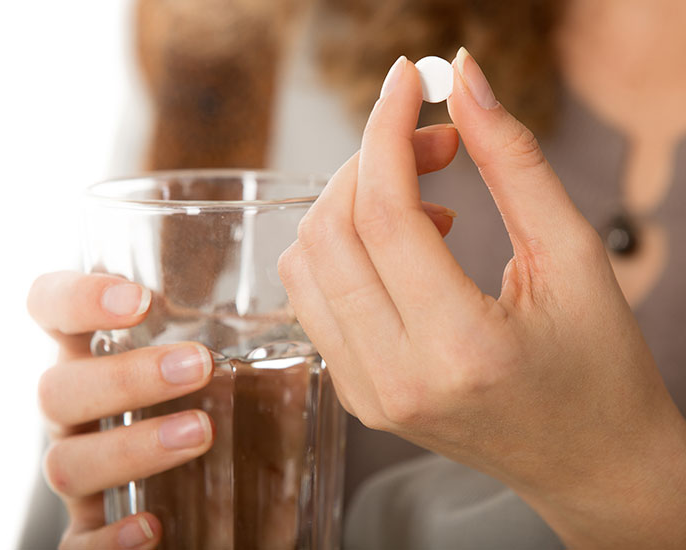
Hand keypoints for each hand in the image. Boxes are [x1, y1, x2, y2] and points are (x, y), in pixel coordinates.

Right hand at [28, 272, 213, 549]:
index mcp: (92, 351)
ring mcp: (79, 467)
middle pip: (57, 389)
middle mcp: (75, 408)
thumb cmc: (208, 394)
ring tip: (201, 433)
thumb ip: (232, 319)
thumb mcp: (215, 349)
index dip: (77, 298)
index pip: (50, 306)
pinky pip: (77, 541)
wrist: (204, 487)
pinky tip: (151, 526)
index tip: (140, 300)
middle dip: (126, 377)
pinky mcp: (90, 527)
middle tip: (200, 366)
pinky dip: (108, 540)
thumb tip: (294, 285)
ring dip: (132, 448)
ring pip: (66, 461)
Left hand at [278, 50, 685, 547]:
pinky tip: (404, 250)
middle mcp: (397, 379)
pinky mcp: (358, 396)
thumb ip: (515, 162)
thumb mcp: (575, 256)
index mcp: (461, 348)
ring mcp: (368, 394)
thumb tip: (465, 80)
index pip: (384, 215)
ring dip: (352, 206)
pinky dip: (346, 252)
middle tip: (434, 144)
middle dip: (370, 162)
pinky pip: (316, 299)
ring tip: (426, 206)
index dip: (387, 131)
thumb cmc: (600, 366)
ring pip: (307, 264)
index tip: (408, 82)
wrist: (590, 462)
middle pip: (330, 233)